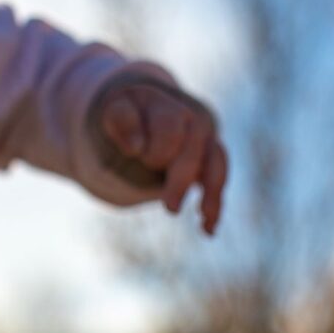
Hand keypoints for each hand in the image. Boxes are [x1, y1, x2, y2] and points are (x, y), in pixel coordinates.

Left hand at [92, 80, 226, 234]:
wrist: (147, 110)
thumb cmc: (128, 116)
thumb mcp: (114, 113)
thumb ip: (122, 122)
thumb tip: (137, 146)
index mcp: (166, 104)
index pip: (168, 127)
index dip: (154, 149)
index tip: (135, 156)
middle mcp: (192, 117)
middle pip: (194, 150)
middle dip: (182, 179)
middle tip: (170, 208)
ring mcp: (206, 138)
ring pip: (216, 163)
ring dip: (211, 192)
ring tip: (202, 218)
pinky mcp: (211, 157)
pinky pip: (219, 179)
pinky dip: (215, 204)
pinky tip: (208, 229)